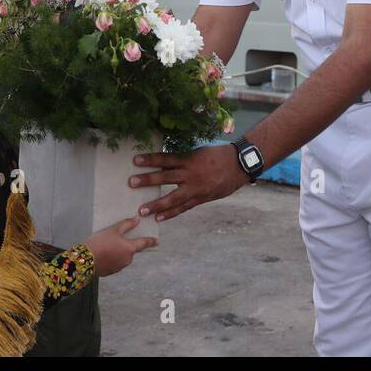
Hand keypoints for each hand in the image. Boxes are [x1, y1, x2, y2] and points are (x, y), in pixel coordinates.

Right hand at [84, 216, 157, 276]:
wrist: (84, 261)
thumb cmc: (100, 242)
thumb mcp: (113, 230)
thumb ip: (127, 224)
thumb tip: (137, 219)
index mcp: (130, 248)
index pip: (144, 243)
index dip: (151, 241)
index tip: (157, 241)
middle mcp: (127, 259)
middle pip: (131, 250)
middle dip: (126, 244)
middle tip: (117, 238)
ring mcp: (119, 267)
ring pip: (122, 256)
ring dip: (118, 251)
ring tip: (106, 245)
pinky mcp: (111, 271)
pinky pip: (114, 262)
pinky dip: (111, 258)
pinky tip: (102, 253)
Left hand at [128, 145, 247, 221]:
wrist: (239, 165)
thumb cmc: (219, 156)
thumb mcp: (200, 152)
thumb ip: (184, 159)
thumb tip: (167, 162)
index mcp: (189, 159)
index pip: (166, 158)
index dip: (151, 159)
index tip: (136, 160)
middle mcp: (190, 174)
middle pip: (165, 177)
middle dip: (147, 180)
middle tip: (131, 182)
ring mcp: (195, 188)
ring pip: (172, 197)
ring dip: (156, 204)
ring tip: (141, 210)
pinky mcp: (200, 198)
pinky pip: (183, 207)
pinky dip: (171, 213)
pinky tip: (159, 218)